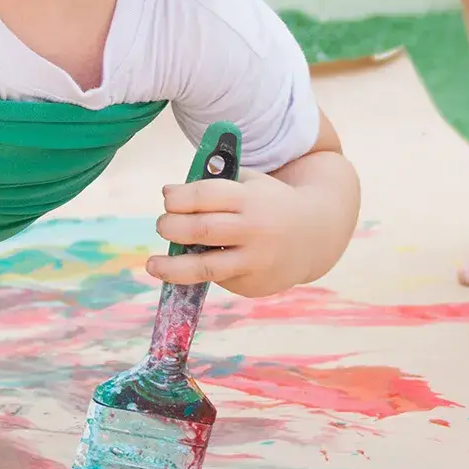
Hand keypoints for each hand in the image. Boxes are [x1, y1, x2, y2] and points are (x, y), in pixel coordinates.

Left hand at [149, 171, 338, 297]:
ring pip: (205, 266)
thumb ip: (215, 184)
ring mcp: (255, 260)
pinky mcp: (254, 284)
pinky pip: (219, 278)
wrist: (317, 235)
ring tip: (152, 265)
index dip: (178, 197)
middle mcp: (254, 230)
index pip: (205, 196)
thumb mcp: (251, 183)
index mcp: (251, 198)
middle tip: (162, 225)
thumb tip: (169, 194)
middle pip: (200, 229)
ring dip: (172, 267)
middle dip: (171, 226)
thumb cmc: (270, 203)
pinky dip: (203, 271)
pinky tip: (200, 264)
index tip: (167, 198)